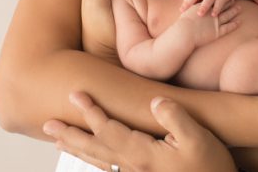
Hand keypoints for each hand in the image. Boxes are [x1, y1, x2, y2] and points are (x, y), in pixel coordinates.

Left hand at [44, 92, 236, 171]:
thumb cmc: (211, 168)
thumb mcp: (198, 138)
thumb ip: (175, 117)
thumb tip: (154, 101)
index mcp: (143, 154)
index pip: (109, 129)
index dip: (90, 111)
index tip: (74, 94)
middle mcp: (134, 168)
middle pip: (95, 148)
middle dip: (70, 134)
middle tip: (47, 123)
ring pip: (98, 161)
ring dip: (76, 149)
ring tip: (58, 141)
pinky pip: (109, 170)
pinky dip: (93, 163)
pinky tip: (90, 160)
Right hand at [175, 3, 240, 46]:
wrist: (185, 32)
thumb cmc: (184, 23)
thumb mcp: (187, 12)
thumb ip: (190, 8)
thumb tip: (188, 6)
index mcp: (205, 8)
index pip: (215, 2)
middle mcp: (212, 14)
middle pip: (223, 7)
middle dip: (229, 3)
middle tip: (234, 0)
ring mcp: (216, 22)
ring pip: (227, 15)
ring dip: (234, 11)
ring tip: (239, 8)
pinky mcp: (217, 32)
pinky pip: (228, 28)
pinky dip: (234, 25)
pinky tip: (239, 22)